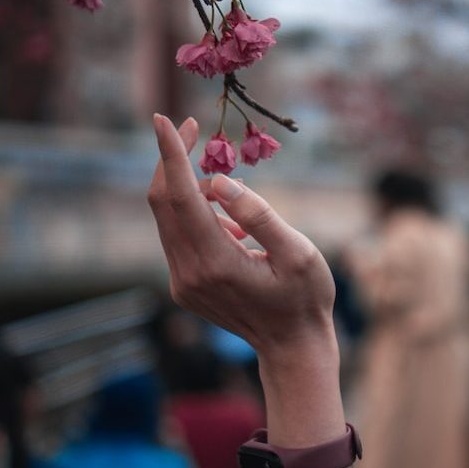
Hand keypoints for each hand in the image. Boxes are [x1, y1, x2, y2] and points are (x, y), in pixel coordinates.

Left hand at [147, 114, 337, 368]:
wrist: (293, 348)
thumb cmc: (306, 298)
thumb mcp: (298, 253)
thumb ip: (259, 215)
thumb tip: (219, 182)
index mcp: (216, 262)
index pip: (180, 197)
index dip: (170, 154)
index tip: (163, 119)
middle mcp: (189, 273)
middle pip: (163, 202)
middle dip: (172, 159)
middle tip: (192, 127)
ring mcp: (183, 282)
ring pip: (168, 218)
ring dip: (188, 188)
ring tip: (234, 188)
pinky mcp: (185, 286)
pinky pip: (179, 236)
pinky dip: (197, 214)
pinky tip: (234, 226)